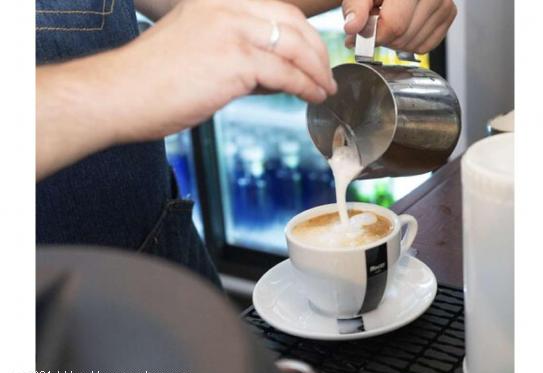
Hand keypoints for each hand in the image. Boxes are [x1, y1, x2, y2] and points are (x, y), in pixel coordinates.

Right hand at [119, 0, 335, 139]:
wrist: (118, 94)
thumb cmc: (149, 81)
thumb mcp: (195, 49)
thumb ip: (235, 54)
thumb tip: (271, 73)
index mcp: (216, 2)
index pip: (274, 11)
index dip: (301, 34)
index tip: (312, 53)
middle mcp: (226, 8)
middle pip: (291, 22)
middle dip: (316, 49)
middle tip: (326, 71)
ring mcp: (232, 31)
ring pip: (294, 46)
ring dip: (316, 70)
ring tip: (325, 87)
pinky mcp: (235, 61)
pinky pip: (286, 73)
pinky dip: (306, 85)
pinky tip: (312, 95)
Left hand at [342, 0, 456, 53]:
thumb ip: (355, 9)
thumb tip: (352, 28)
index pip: (394, 24)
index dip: (375, 35)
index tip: (362, 34)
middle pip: (404, 36)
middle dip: (383, 38)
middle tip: (375, 24)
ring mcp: (444, 2)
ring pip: (414, 44)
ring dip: (395, 43)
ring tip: (389, 22)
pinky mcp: (448, 13)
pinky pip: (426, 46)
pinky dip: (410, 43)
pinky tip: (403, 27)